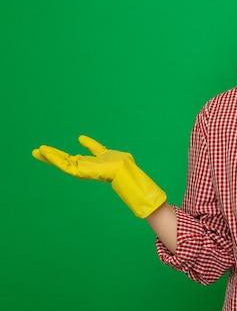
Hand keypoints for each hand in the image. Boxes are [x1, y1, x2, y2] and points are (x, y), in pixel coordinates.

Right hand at [33, 135, 166, 217]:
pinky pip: (63, 165)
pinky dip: (54, 159)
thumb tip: (82, 138)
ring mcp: (82, 169)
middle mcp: (86, 166)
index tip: (77, 139)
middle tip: (39, 150)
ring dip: (50, 157)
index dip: (79, 147)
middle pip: (67, 159)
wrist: (124, 169)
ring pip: (62, 163)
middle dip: (53, 155)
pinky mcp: (78, 171)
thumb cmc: (122, 163)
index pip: (82, 154)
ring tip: (38, 151)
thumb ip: (95, 147)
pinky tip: (45, 152)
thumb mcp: (107, 152)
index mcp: (94, 161)